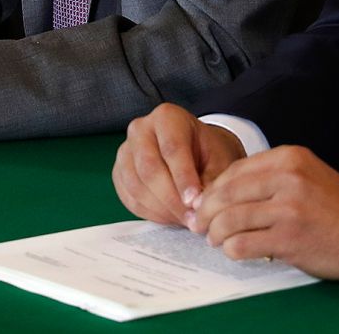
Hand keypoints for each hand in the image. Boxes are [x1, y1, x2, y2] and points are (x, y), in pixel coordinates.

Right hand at [112, 104, 245, 226]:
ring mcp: (125, 151)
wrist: (195, 151)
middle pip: (149, 167)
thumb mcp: (219, 160)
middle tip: (191, 219)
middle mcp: (140, 129)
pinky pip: (129, 197)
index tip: (194, 202)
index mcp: (167, 117)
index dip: (183, 178)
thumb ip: (212, 180)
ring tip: (184, 220)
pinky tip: (170, 217)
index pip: (172, 148)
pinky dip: (150, 213)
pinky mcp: (119, 173)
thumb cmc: (208, 152)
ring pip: (136, 185)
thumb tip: (198, 206)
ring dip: (161, 209)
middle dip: (171, 198)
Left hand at [190, 145, 338, 285]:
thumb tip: (225, 192)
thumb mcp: (308, 177)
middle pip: (226, 193)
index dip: (213, 189)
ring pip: (229, 219)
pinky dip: (232, 250)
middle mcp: (288, 178)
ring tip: (215, 240)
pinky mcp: (290, 239)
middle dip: (206, 211)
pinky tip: (235, 251)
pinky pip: (243, 244)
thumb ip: (271, 178)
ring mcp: (289, 209)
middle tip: (199, 224)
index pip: (234, 170)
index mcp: (290, 158)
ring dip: (215, 233)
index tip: (204, 203)